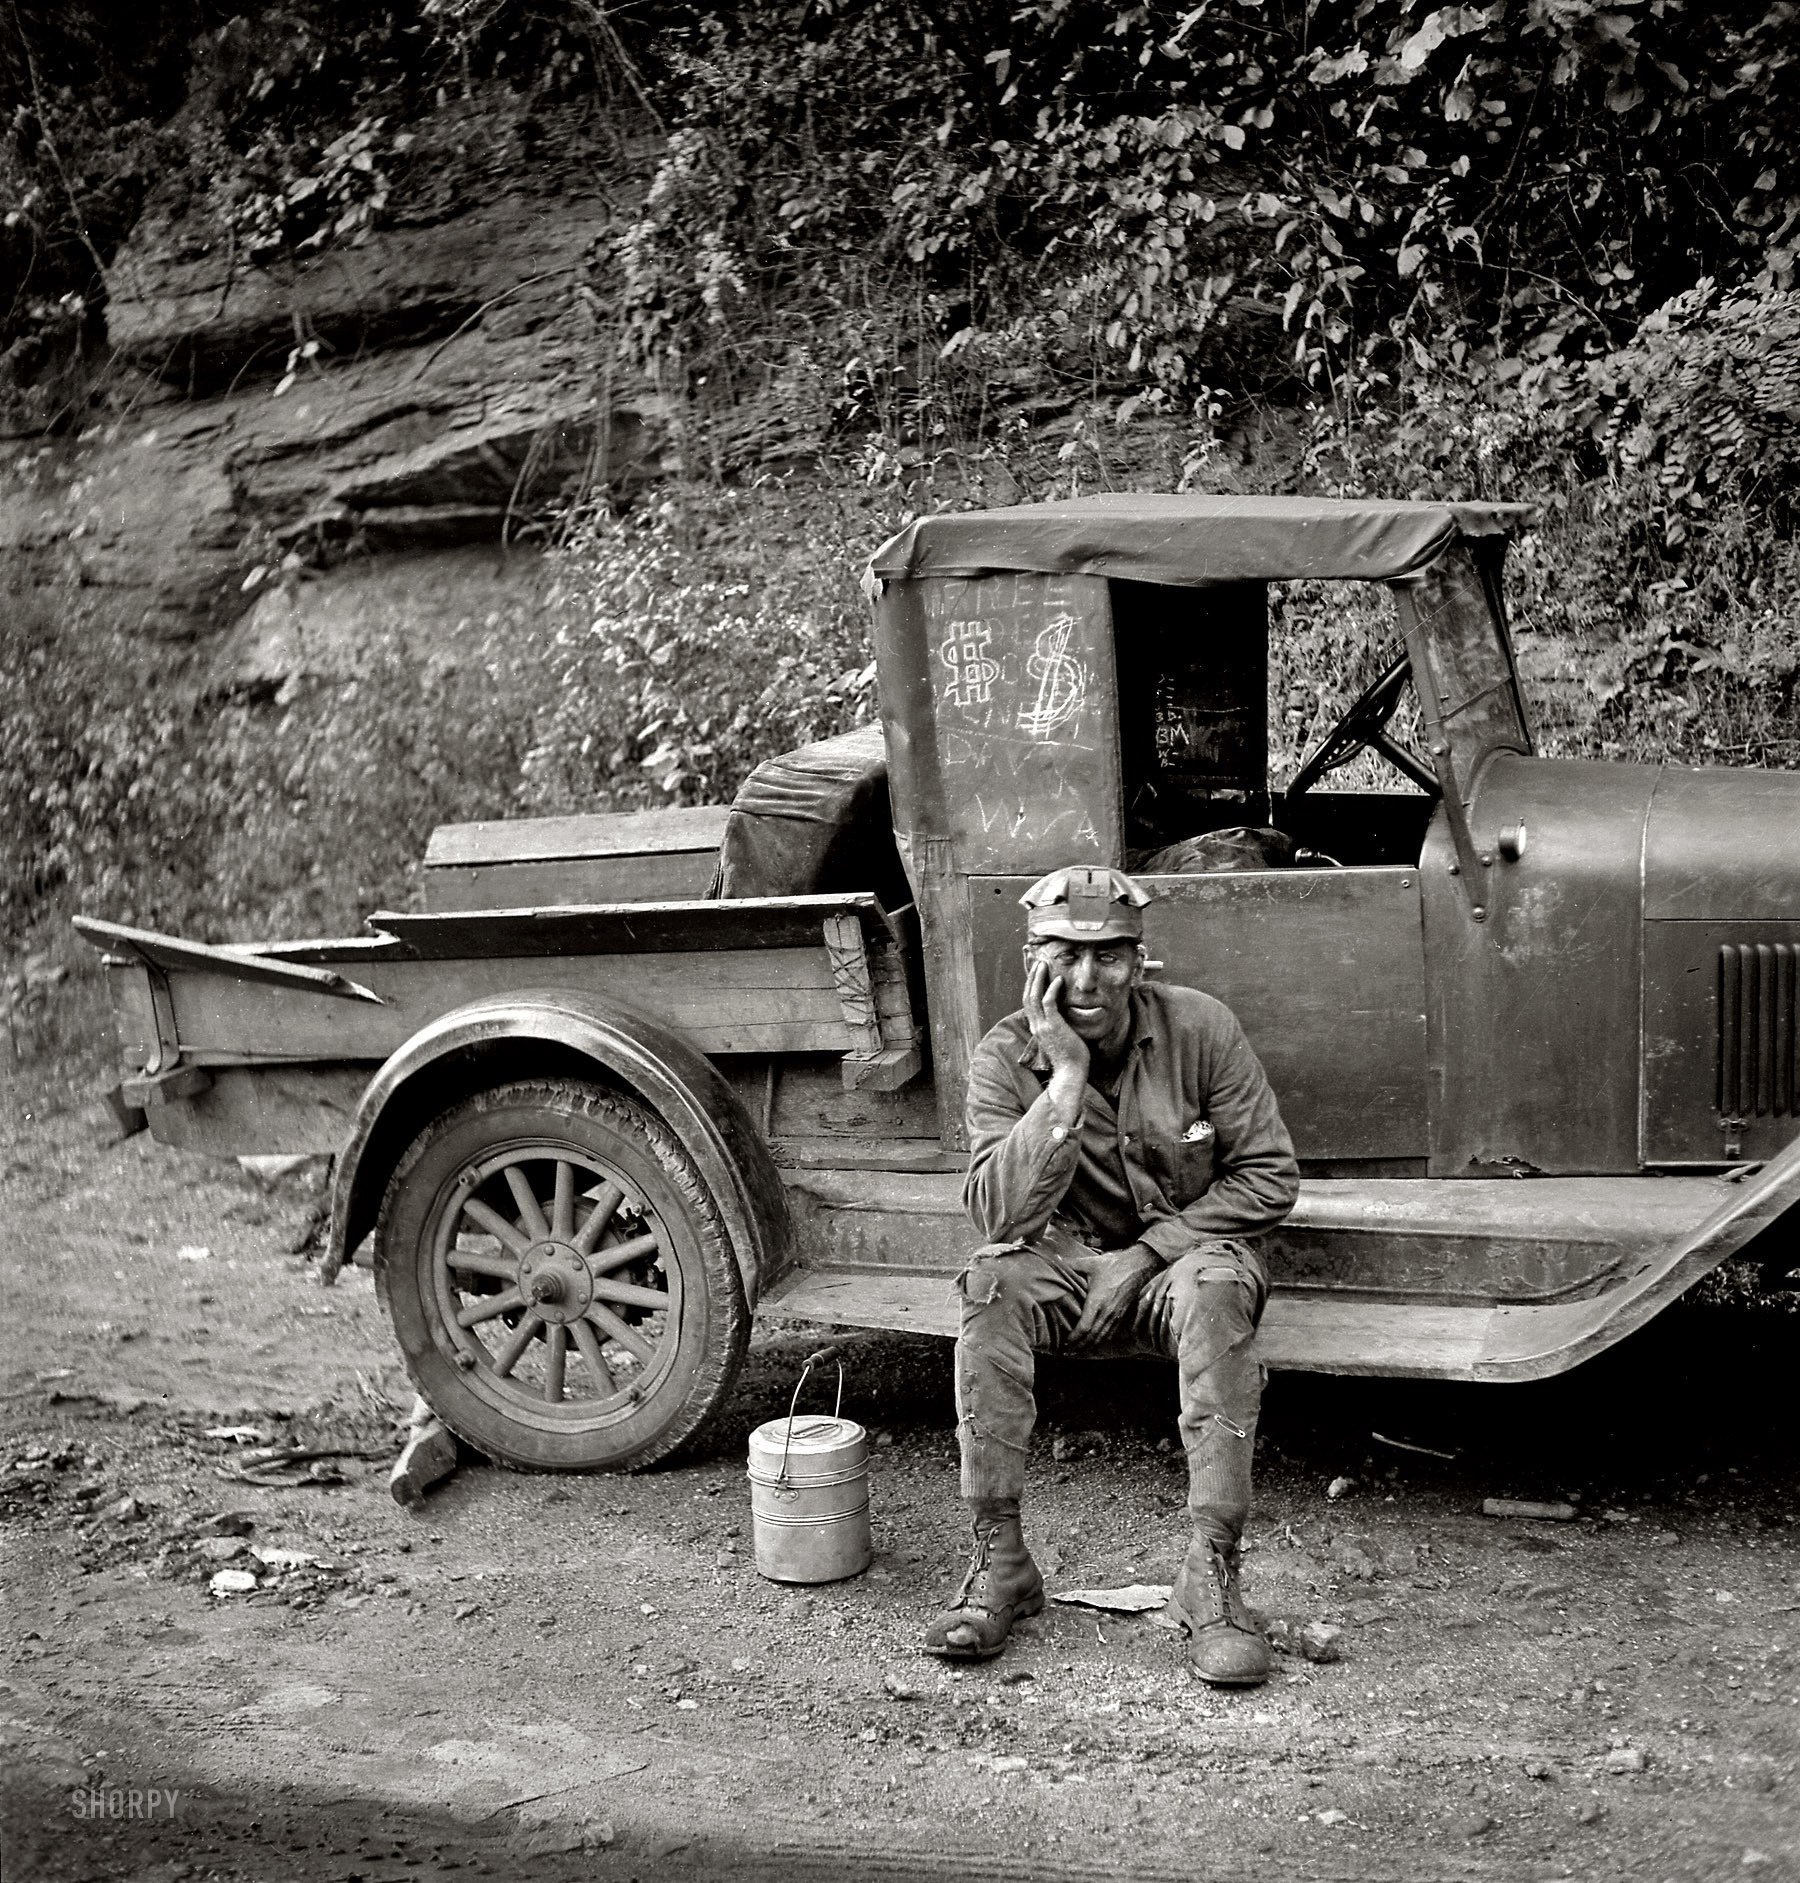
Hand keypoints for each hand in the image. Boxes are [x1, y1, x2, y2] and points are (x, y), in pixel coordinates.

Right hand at [1025, 955, 1088, 1099]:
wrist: (1071, 1071)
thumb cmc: (1070, 1056)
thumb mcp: (1060, 1037)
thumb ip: (1057, 1024)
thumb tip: (1064, 1014)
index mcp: (1037, 1027)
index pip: (1028, 1002)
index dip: (1030, 986)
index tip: (1036, 973)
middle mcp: (1036, 1025)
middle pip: (1027, 996)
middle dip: (1031, 978)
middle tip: (1037, 963)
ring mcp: (1043, 1026)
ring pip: (1034, 997)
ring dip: (1038, 979)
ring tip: (1043, 965)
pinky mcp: (1053, 1027)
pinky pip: (1049, 1003)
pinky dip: (1052, 989)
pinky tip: (1059, 980)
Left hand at [1068, 1244, 1160, 1347]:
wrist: (1138, 1267)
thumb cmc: (1113, 1265)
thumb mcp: (1090, 1263)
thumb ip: (1071, 1265)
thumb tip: (1055, 1261)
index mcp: (1097, 1302)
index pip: (1084, 1327)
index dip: (1074, 1338)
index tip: (1064, 1342)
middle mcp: (1107, 1312)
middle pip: (1092, 1337)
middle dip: (1079, 1346)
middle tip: (1067, 1351)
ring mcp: (1116, 1315)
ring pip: (1101, 1337)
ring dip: (1089, 1346)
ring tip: (1077, 1351)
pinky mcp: (1122, 1315)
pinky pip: (1110, 1333)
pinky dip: (1100, 1341)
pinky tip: (1093, 1343)